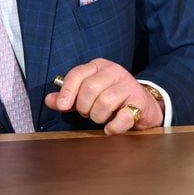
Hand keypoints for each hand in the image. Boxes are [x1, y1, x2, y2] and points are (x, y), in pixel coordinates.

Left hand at [45, 58, 163, 135]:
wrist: (144, 106)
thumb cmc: (111, 99)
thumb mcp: (86, 95)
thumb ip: (67, 98)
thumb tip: (49, 100)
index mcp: (98, 66)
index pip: (77, 74)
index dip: (67, 91)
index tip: (63, 106)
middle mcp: (114, 71)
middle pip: (89, 89)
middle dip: (84, 107)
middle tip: (88, 113)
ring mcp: (129, 85)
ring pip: (104, 102)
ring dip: (98, 116)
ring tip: (101, 117)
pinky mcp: (140, 102)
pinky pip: (122, 117)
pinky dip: (113, 126)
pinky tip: (110, 128)